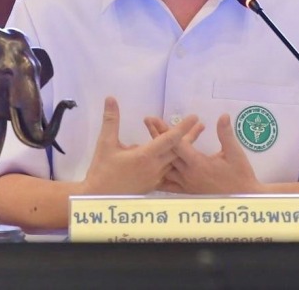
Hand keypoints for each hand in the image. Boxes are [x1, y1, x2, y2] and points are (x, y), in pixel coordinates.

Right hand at [83, 96, 201, 194]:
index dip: (183, 127)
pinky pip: (168, 170)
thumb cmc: (102, 171)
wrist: (97, 199)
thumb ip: (111, 119)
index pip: (170, 139)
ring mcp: (155, 178)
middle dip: (190, 136)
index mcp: (146, 156)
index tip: (194, 117)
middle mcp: (155, 167)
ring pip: (174, 160)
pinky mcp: (153, 185)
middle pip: (178, 150)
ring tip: (194, 137)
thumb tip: (110, 98)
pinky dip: (174, 160)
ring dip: (184, 148)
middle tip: (201, 125)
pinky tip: (178, 156)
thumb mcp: (105, 143)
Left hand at [145, 113, 261, 194]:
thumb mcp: (235, 153)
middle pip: (167, 153)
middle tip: (148, 121)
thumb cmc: (240, 175)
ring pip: (165, 167)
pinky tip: (154, 168)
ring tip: (147, 139)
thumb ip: (226, 134)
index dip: (166, 130)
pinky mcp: (188, 191)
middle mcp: (188, 174)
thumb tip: (223, 115)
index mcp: (198, 163)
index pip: (177, 145)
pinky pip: (168, 184)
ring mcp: (186, 184)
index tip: (156, 119)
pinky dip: (160, 174)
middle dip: (157, 136)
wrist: (243, 199)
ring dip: (157, 152)